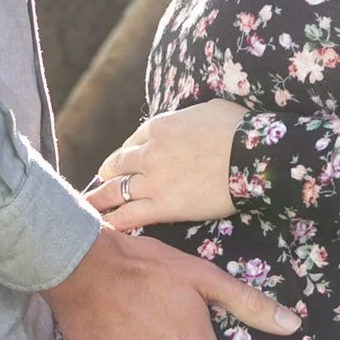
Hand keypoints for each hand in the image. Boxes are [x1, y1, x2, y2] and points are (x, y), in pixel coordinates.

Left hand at [87, 99, 247, 230]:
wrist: (251, 156)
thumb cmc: (238, 128)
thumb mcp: (206, 110)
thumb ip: (188, 119)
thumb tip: (191, 121)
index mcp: (159, 127)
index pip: (133, 141)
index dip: (126, 153)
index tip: (122, 163)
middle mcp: (149, 152)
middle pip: (117, 165)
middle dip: (107, 175)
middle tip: (99, 183)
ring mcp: (153, 180)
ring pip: (115, 191)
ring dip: (99, 199)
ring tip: (87, 208)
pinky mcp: (163, 206)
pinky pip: (129, 216)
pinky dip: (114, 222)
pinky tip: (104, 228)